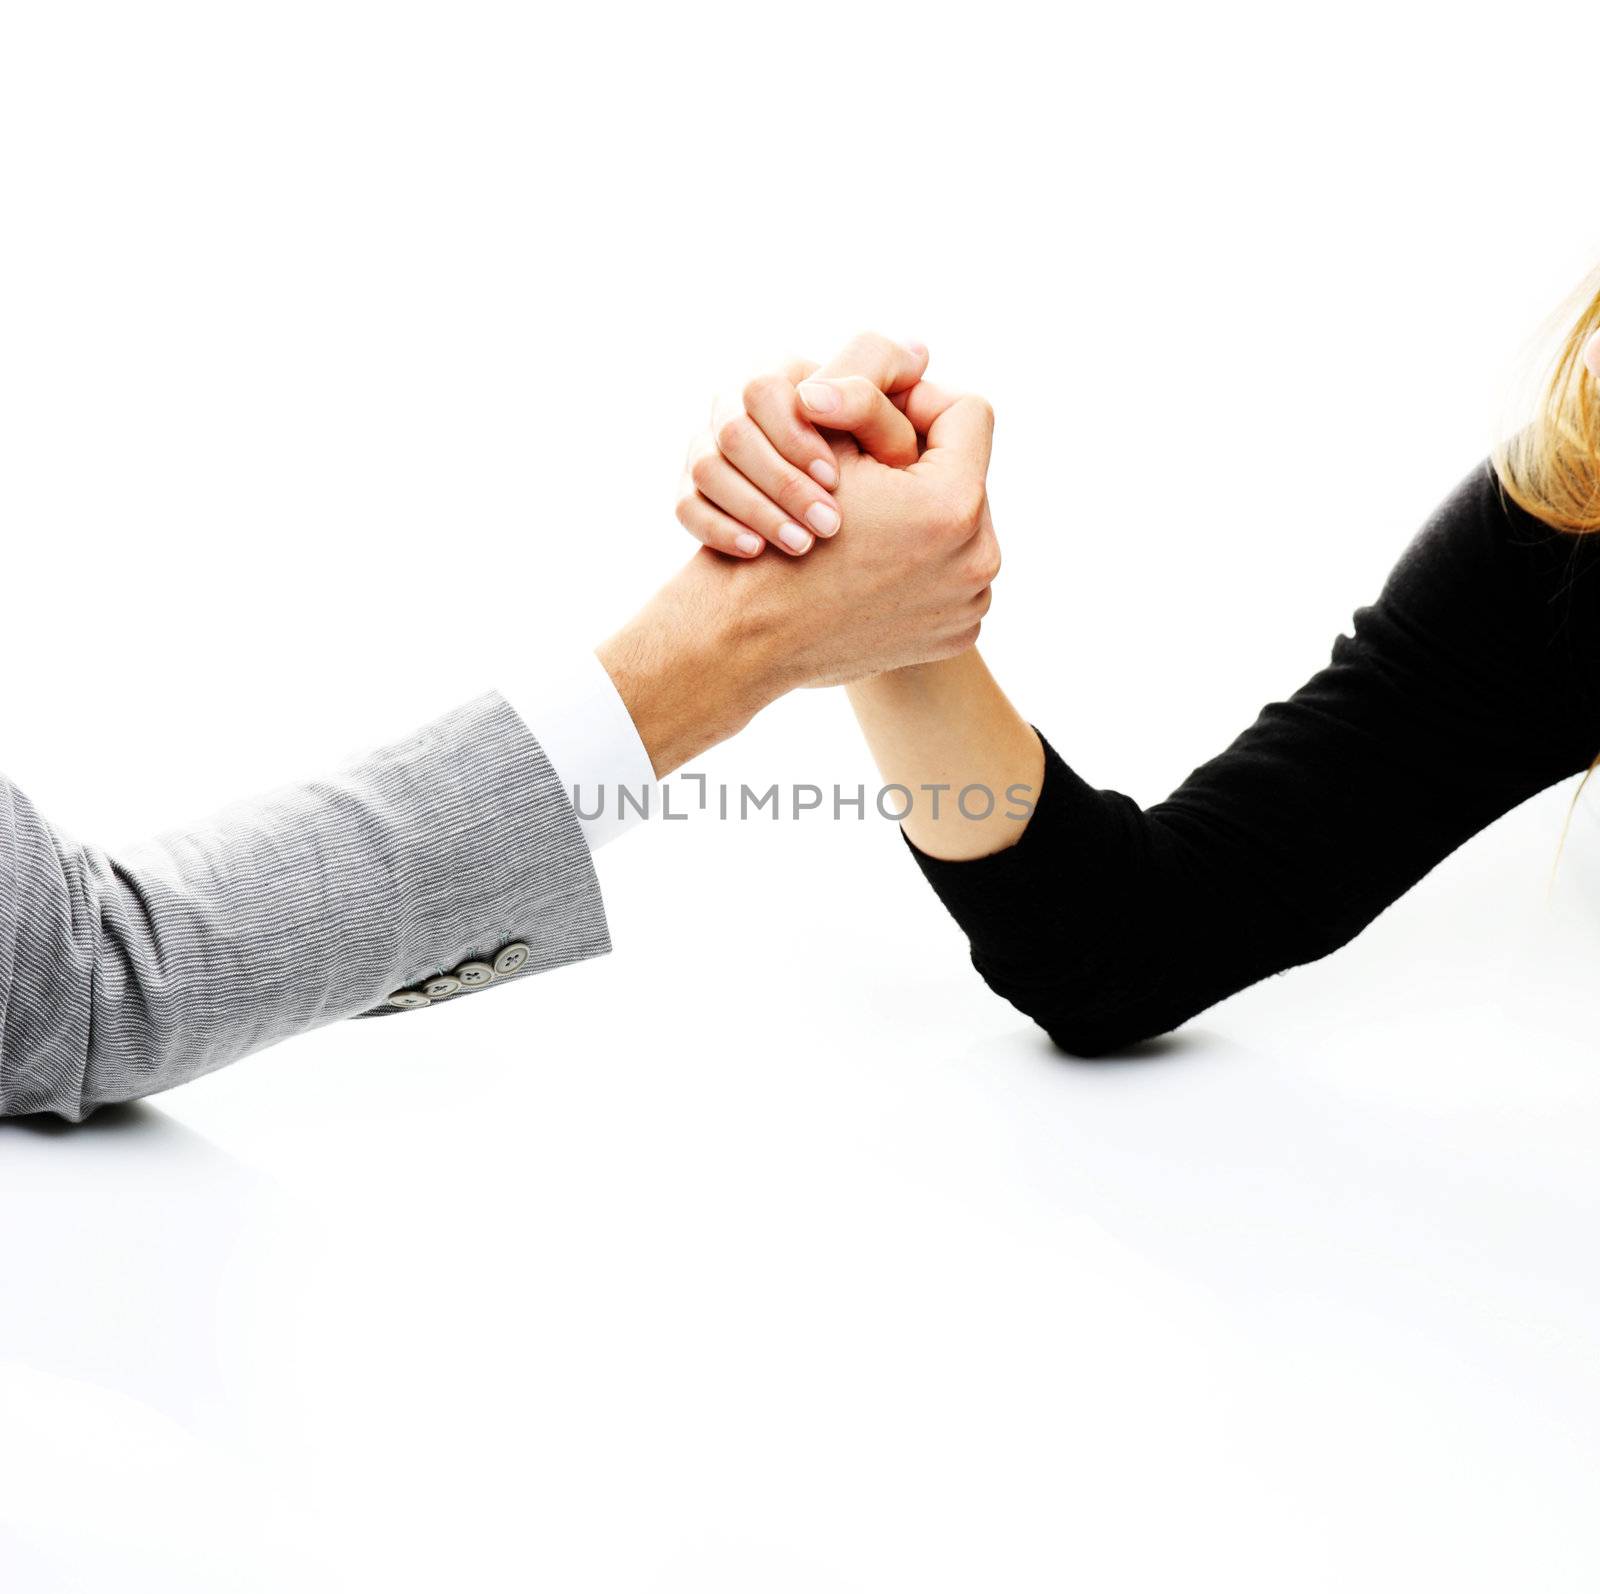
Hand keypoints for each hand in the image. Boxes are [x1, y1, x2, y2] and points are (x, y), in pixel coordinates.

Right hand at [601, 357, 997, 773]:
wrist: (750, 635)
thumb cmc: (776, 527)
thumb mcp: (822, 440)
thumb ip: (871, 382)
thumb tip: (920, 352)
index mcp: (955, 504)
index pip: (968, 413)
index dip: (919, 405)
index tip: (877, 423)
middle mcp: (979, 560)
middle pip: (965, 476)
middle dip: (920, 469)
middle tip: (865, 478)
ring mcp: (970, 604)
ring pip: (961, 528)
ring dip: (923, 517)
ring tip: (870, 522)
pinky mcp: (956, 635)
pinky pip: (954, 579)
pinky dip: (922, 567)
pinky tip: (876, 566)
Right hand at [677, 333, 929, 557]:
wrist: (834, 556)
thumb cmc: (880, 483)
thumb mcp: (890, 436)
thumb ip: (894, 394)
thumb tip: (918, 352)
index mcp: (783, 381)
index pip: (765, 391)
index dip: (796, 436)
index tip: (834, 479)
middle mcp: (738, 408)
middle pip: (732, 430)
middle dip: (781, 479)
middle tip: (827, 523)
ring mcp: (709, 450)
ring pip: (706, 467)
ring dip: (757, 508)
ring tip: (802, 545)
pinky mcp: (693, 493)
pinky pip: (685, 504)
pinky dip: (719, 528)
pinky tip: (755, 552)